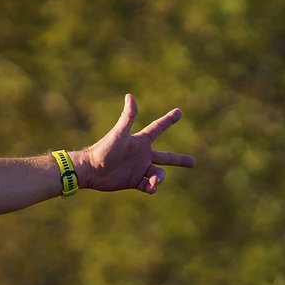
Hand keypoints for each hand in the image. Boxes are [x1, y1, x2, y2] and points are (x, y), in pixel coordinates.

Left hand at [74, 95, 194, 193]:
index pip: (158, 128)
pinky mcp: (133, 181)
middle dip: (180, 159)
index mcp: (141, 141)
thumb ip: (128, 116)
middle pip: (166, 157)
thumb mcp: (119, 133)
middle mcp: (142, 155)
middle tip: (193, 162)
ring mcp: (138, 169)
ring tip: (155, 181)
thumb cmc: (104, 149)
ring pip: (158, 173)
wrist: (90, 170)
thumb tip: (130, 95)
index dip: (169, 120)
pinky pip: (147, 186)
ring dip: (160, 178)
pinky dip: (151, 187)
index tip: (179, 112)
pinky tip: (151, 188)